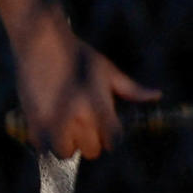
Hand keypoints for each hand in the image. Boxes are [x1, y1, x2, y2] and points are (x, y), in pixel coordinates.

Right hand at [9, 15, 159, 159]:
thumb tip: (157, 95)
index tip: (105, 127)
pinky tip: (47, 124)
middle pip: (92, 150)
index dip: (111, 135)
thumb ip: (131, 89)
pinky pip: (43, 147)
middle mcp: (79, 118)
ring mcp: (55, 122)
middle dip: (89, 139)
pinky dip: (45, 140)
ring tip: (64, 125)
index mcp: (100, 106)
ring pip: (66, 152)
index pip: (114, 141)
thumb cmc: (77, 55)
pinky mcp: (34, 121)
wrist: (41, 40)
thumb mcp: (107, 70)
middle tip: (81, 122)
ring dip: (67, 143)